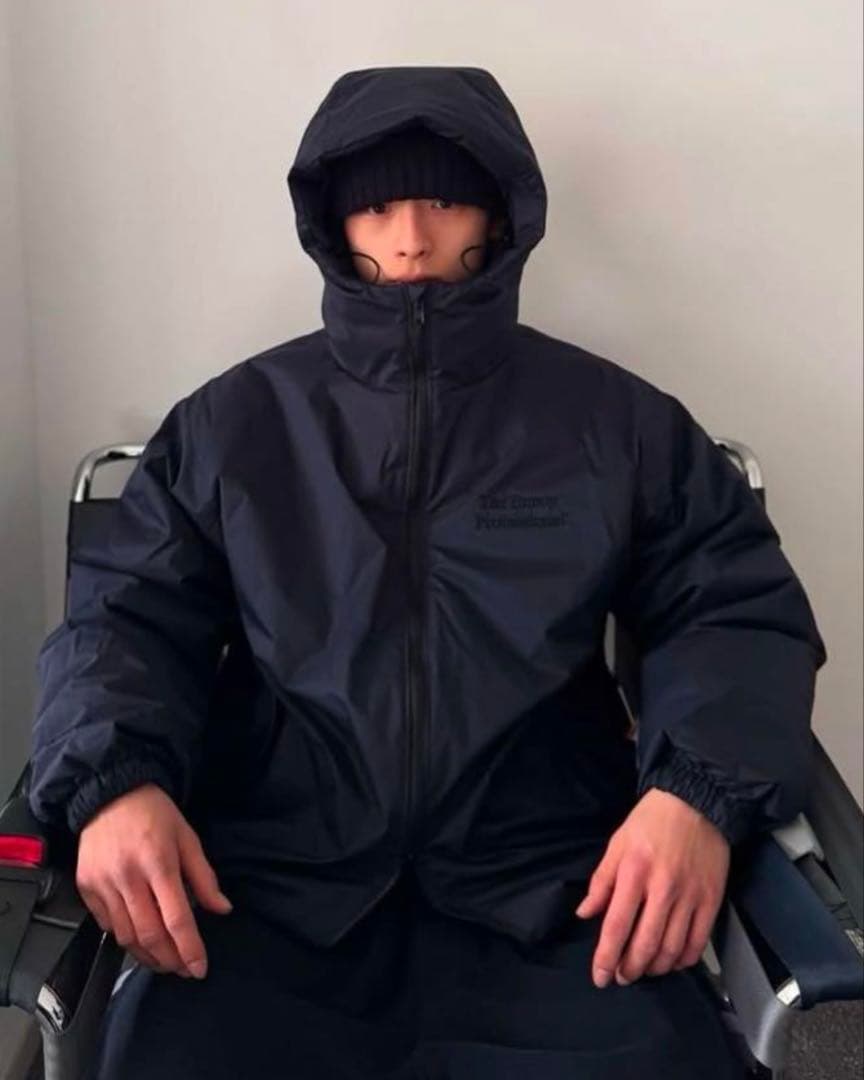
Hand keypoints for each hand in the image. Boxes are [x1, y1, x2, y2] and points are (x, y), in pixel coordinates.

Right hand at [76, 783, 232, 977]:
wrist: (110, 794)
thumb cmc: (155, 813)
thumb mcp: (188, 837)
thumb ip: (204, 877)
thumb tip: (222, 909)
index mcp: (159, 863)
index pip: (177, 918)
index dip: (190, 949)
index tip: (199, 969)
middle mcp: (128, 877)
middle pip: (150, 935)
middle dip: (169, 960)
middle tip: (183, 970)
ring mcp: (103, 884)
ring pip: (126, 936)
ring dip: (147, 956)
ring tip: (164, 961)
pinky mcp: (86, 888)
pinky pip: (106, 925)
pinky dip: (124, 939)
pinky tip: (139, 940)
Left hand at [574, 787, 729, 987]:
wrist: (696, 803)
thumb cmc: (651, 821)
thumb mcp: (617, 843)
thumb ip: (601, 881)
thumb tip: (585, 913)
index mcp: (634, 872)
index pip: (617, 925)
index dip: (606, 956)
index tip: (600, 977)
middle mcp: (663, 888)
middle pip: (645, 944)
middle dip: (630, 969)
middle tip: (622, 976)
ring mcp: (690, 896)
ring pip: (672, 949)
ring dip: (655, 968)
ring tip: (643, 970)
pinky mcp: (712, 900)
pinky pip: (698, 942)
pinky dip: (684, 960)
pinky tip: (672, 961)